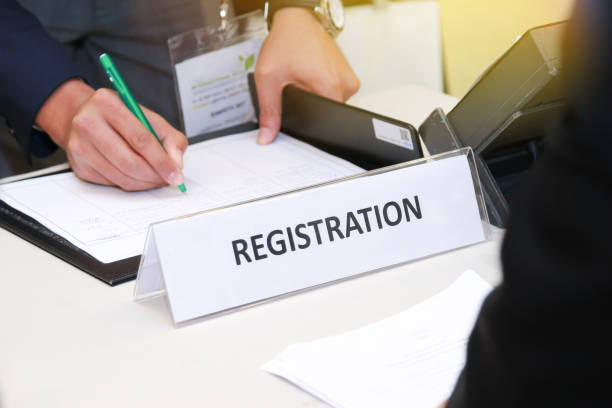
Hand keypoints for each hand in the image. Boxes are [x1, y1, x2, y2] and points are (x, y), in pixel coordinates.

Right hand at [35, 79, 186, 190]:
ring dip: (144, 183)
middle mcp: (88, 123)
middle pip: (130, 162)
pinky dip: (129, 184)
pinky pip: (111, 183)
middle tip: (168, 179)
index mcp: (107, 104)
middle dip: (155, 176)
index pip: (141, 139)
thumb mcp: (149, 118)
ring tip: (156, 178)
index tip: (176, 174)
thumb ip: (170, 138)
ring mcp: (79, 146)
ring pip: (121, 176)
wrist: (83, 116)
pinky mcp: (78, 165)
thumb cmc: (120, 117)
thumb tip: (176, 164)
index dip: (162, 161)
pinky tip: (136, 176)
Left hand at [254, 7, 359, 143]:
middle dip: (309, 108)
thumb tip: (267, 137)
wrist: (297, 19)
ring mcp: (349, 80)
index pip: (326, 123)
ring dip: (315, 99)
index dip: (307, 125)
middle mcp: (346, 85)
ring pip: (331, 105)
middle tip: (296, 88)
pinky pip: (334, 94)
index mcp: (330, 87)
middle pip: (328, 115)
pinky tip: (311, 78)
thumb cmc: (286, 41)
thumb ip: (269, 111)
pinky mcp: (348, 76)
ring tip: (303, 80)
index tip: (295, 113)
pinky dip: (321, 90)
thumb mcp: (268, 78)